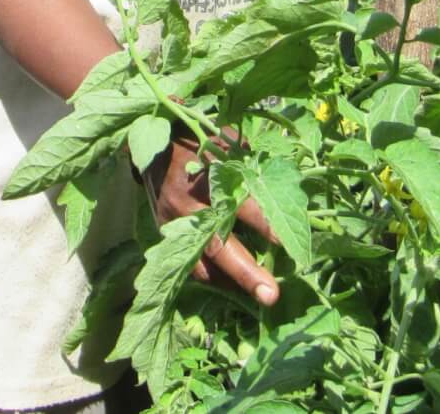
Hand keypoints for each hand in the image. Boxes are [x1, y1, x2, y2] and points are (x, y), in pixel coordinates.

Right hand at [147, 136, 279, 305]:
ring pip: (201, 262)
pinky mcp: (166, 234)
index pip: (238, 204)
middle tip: (271, 295)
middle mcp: (188, 205)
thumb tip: (283, 189)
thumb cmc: (199, 143)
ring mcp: (174, 224)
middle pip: (218, 244)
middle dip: (246, 272)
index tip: (285, 243)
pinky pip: (189, 263)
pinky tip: (234, 284)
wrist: (155, 149)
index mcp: (205, 176)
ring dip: (230, 283)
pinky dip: (213, 276)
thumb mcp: (226, 145)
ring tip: (258, 295)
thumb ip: (250, 165)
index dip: (262, 224)